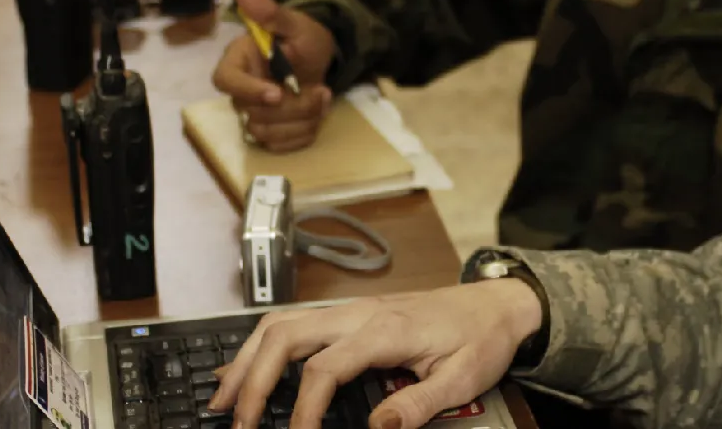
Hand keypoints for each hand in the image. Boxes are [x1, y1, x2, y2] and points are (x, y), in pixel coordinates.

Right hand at [207, 280, 542, 428]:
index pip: (324, 368)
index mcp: (385, 330)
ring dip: (248, 359)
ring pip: (282, 325)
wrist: (498, 305)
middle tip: (234, 421)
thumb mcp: (463, 378)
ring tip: (223, 398)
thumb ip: (419, 405)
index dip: (303, 409)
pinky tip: (245, 370)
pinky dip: (263, 347)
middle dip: (253, 378)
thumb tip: (378, 428)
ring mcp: (351, 311)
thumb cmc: (481, 339)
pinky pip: (295, 324)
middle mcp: (360, 314)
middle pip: (285, 335)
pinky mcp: (350, 316)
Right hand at [212, 0, 338, 151]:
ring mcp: (253, 113)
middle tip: (321, 90)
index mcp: (238, 61)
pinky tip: (317, 115)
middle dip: (292, 107)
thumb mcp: (294, 22)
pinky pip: (281, 146)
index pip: (225, 81)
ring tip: (323, 99)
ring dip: (302, 121)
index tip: (276, 93)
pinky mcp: (271, 131)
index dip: (248, 91)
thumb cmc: (304, 37)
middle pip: (252, 114)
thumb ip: (269, 11)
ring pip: (267, 134)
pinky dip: (304, 134)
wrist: (322, 58)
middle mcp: (240, 90)